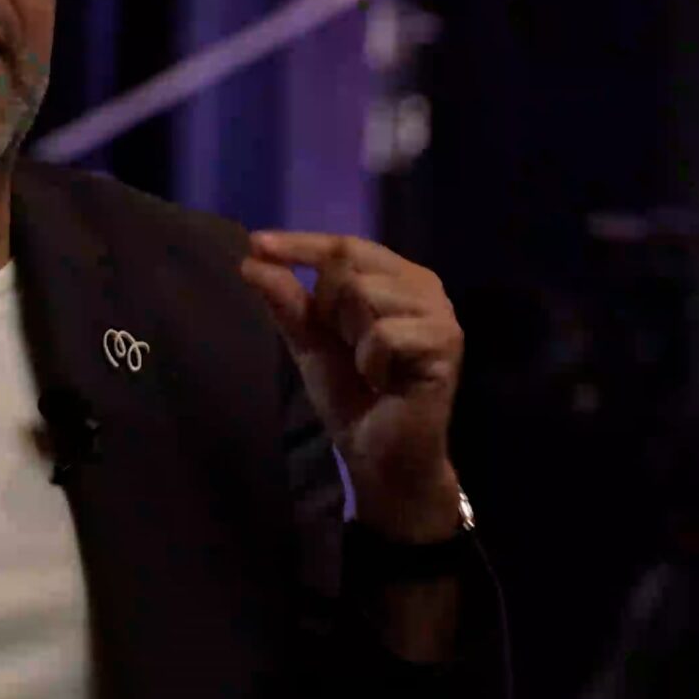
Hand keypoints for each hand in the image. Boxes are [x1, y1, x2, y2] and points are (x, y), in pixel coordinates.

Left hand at [239, 231, 464, 541]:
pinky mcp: (446, 342)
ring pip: (365, 294)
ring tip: (369, 367)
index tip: (256, 243)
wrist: (379, 456)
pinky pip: (384, 333)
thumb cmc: (352, 396)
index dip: (301, 244)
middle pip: (350, 266)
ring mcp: (440, 312)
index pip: (344, 246)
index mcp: (394, 277)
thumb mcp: (310, 343)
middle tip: (346, 348)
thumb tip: (251, 260)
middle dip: (329, 309)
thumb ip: (287, 302)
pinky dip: (370, 361)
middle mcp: (423, 285)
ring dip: (351, 337)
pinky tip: (384, 382)